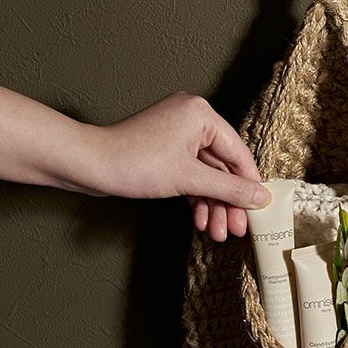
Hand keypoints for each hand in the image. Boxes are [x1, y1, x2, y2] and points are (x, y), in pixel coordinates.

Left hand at [96, 93, 269, 240]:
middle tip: (236, 228)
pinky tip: (200, 221)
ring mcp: (177, 135)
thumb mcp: (189, 179)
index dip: (249, 184)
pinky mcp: (165, 151)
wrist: (87, 166)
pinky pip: (190, 175)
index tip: (259, 208)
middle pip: (222, 167)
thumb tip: (260, 197)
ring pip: (206, 175)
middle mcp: (192, 119)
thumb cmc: (133, 162)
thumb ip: (230, 188)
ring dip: (212, 205)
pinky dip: (196, 197)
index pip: (238, 152)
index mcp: (201, 114)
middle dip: (227, 202)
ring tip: (217, 232)